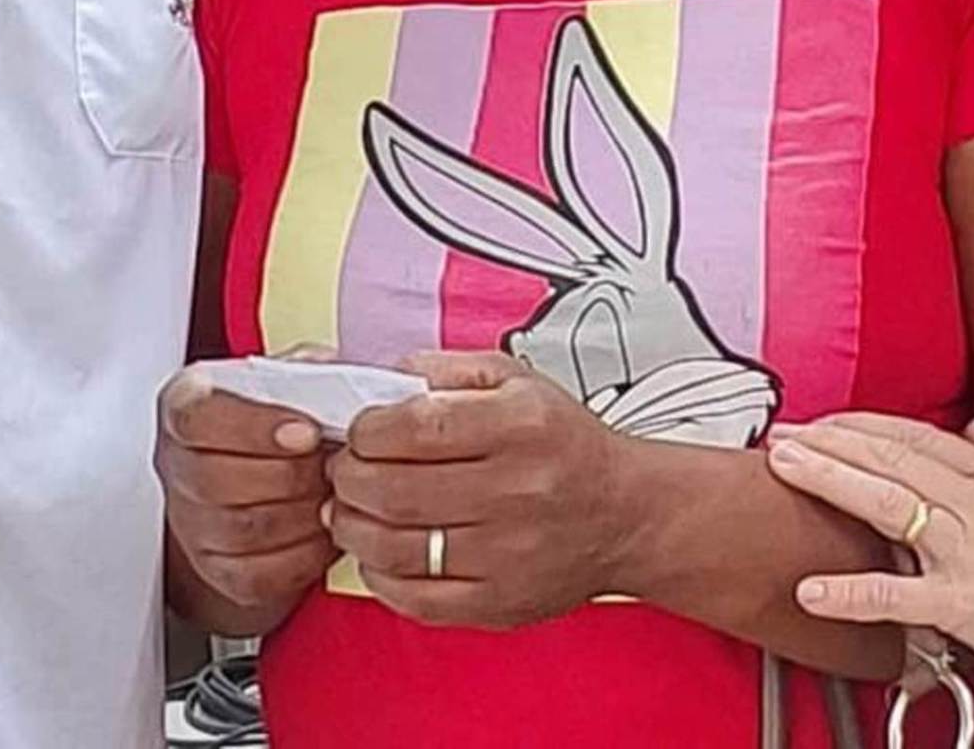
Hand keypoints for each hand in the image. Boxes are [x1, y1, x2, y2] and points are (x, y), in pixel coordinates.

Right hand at [157, 368, 336, 624]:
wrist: (266, 478)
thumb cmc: (280, 420)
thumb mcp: (290, 378)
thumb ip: (305, 372)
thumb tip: (337, 384)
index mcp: (186, 405)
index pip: (198, 418)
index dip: (254, 427)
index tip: (307, 432)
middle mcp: (177, 464)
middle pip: (218, 480)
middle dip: (292, 475)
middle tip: (334, 465)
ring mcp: (191, 522)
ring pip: (242, 530)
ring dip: (302, 513)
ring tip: (334, 493)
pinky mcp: (217, 569)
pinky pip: (258, 574)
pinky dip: (303, 555)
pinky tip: (325, 529)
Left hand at [326, 352, 639, 630]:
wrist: (627, 514)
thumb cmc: (564, 444)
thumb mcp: (516, 381)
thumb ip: (445, 370)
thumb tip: (380, 378)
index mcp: (519, 426)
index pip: (415, 427)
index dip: (366, 430)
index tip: (359, 431)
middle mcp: (517, 491)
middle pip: (394, 490)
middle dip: (349, 477)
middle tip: (346, 469)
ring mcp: (507, 555)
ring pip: (395, 547)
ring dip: (352, 527)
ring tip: (351, 509)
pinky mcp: (500, 603)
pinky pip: (415, 598)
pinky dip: (379, 575)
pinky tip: (379, 552)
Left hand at [768, 414, 973, 686]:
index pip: (914, 437)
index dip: (864, 427)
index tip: (826, 423)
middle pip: (889, 458)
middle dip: (829, 441)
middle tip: (782, 435)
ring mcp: (966, 550)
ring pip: (886, 502)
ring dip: (829, 481)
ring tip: (784, 468)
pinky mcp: (963, 601)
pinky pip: (897, 595)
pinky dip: (851, 592)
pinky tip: (812, 590)